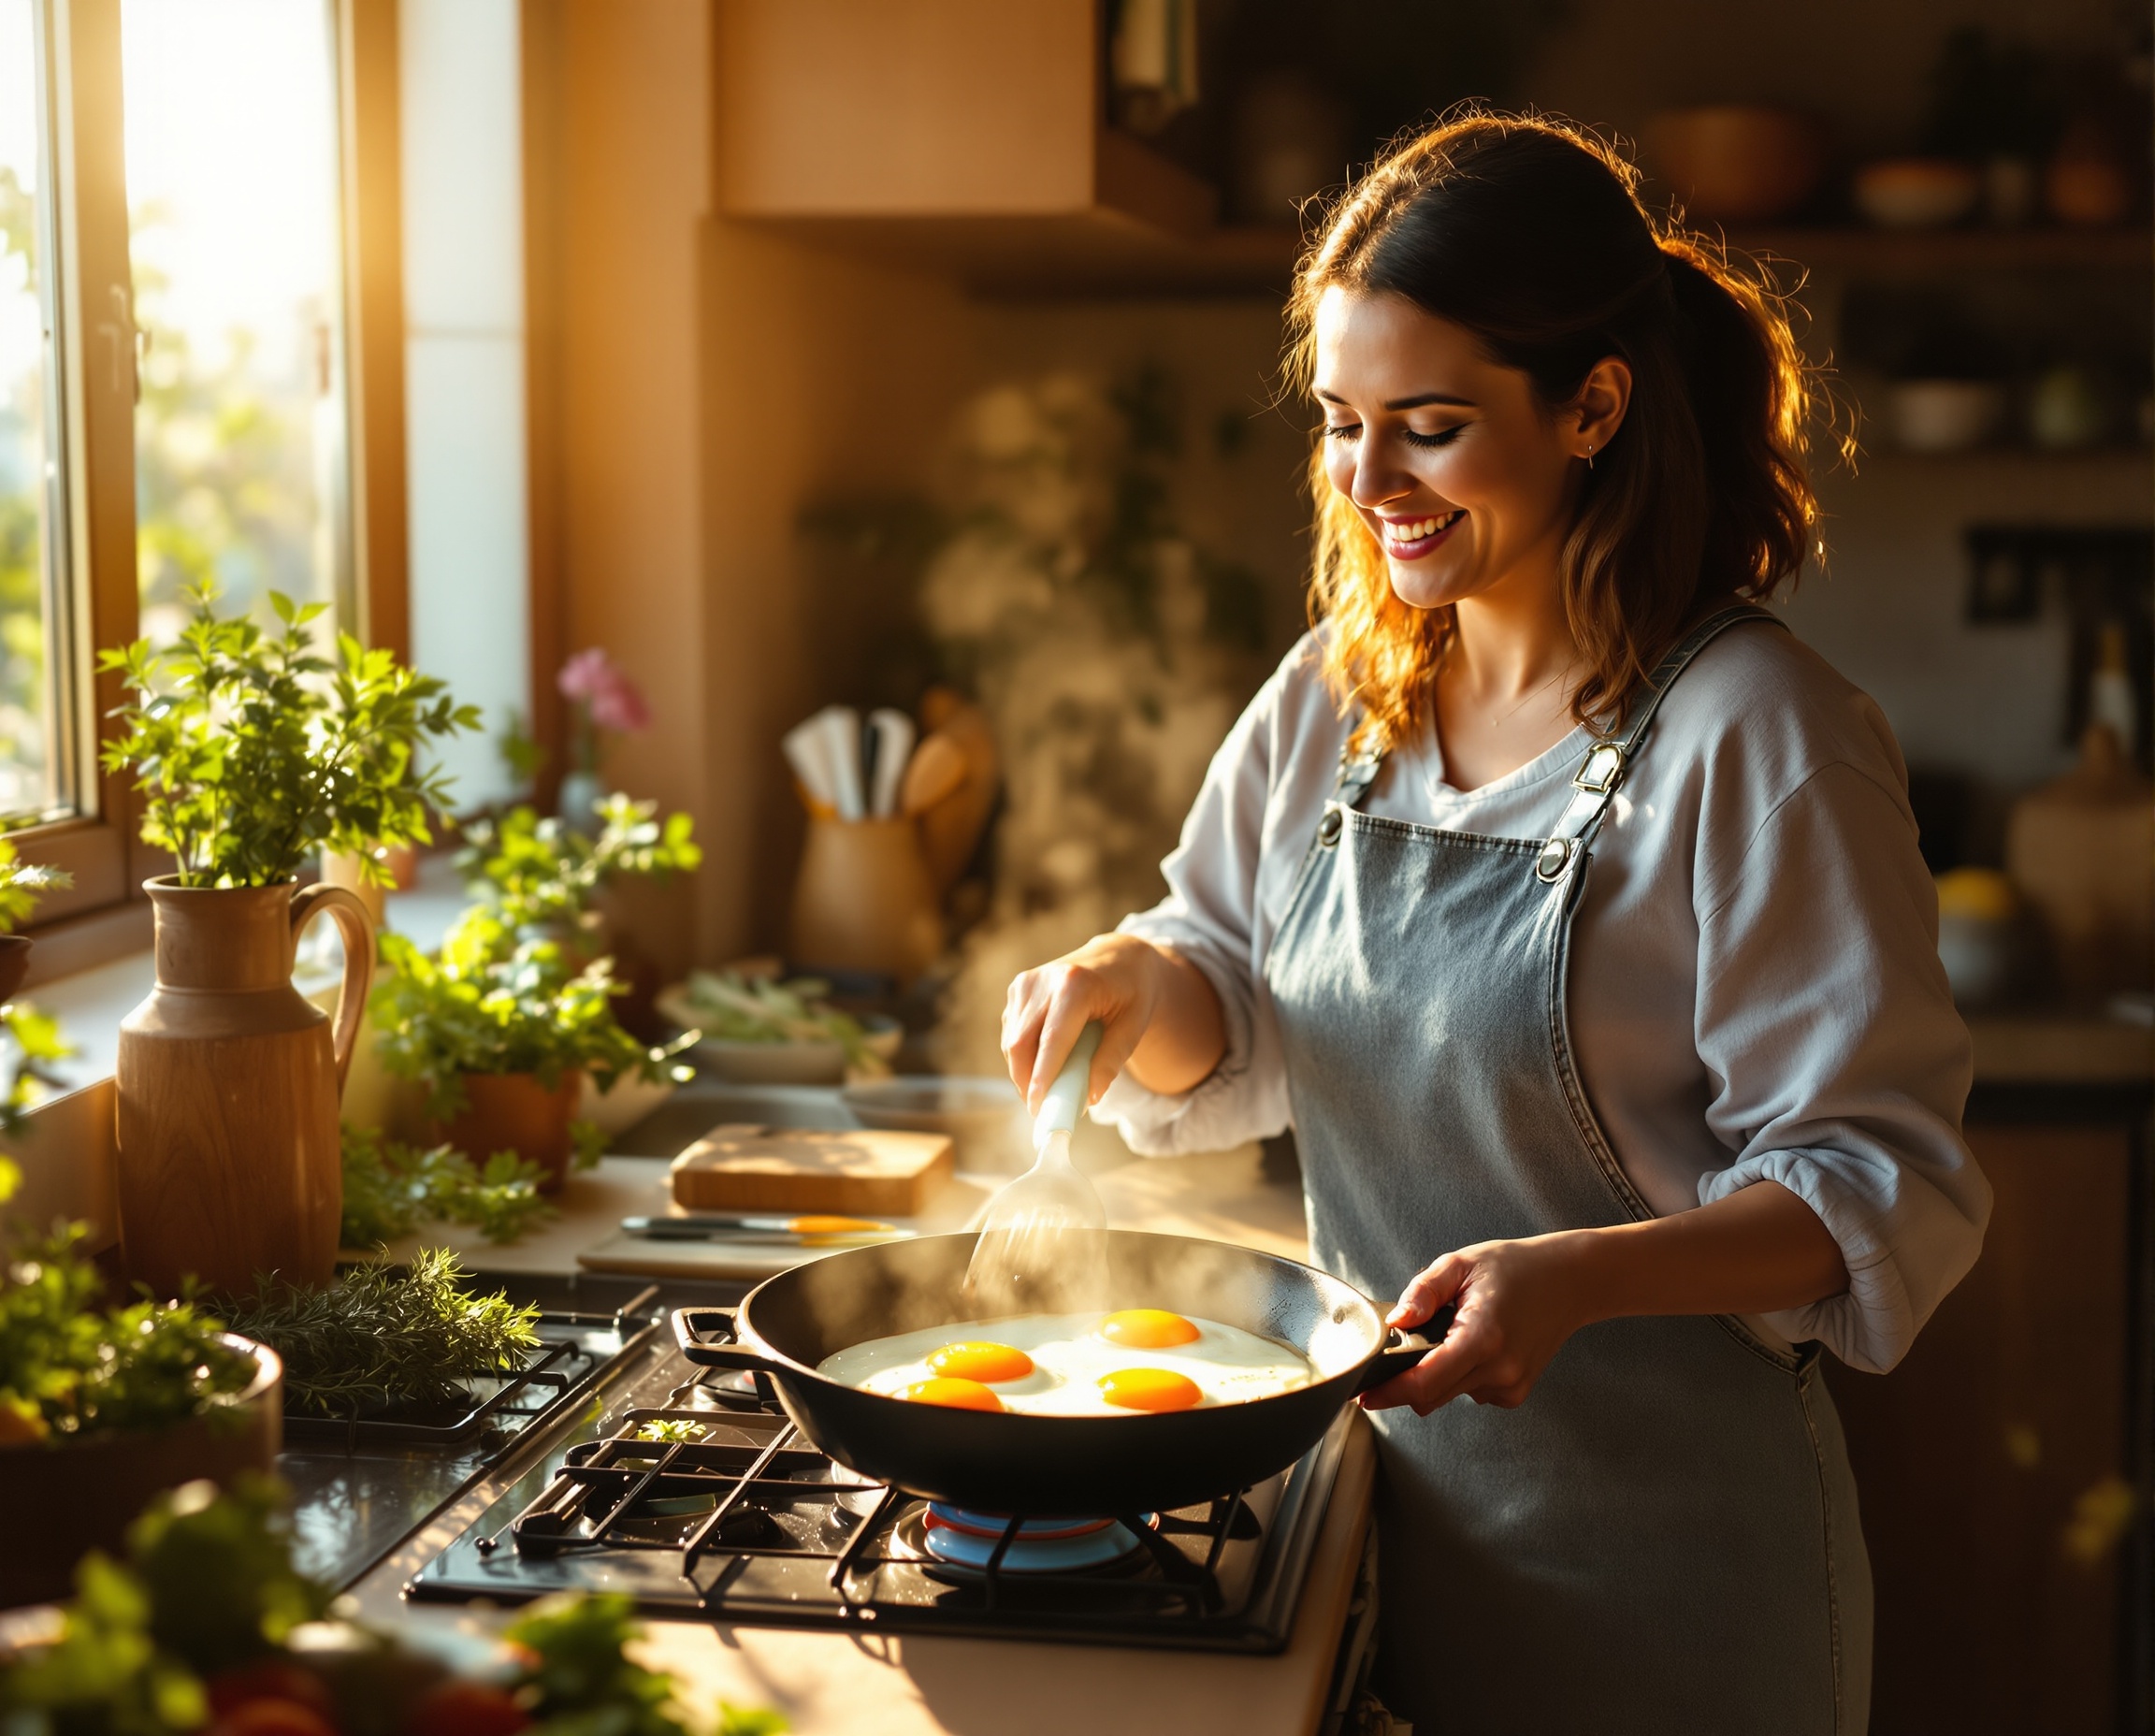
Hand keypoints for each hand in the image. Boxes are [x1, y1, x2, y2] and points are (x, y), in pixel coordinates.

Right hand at [1002, 933, 1175, 1114]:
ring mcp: (1026, 983)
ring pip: (1012, 1042)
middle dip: (1026, 1082)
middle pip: (1022, 1043)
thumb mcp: (1133, 1026)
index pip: (1052, 1040)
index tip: (1039, 1108)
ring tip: (1047, 1091)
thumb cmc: (1131, 993)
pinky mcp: (1018, 988)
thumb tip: (1089, 1098)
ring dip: (1023, 1072)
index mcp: (1076, 984)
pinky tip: (1043, 1066)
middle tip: (1042, 1111)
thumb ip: (1111, 1061)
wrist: (1118, 957)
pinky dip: (1023, 1056)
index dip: (1042, 1076)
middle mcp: (1044, 980)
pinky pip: (1012, 1033)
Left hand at [1358, 1233, 1594, 1415]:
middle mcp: (1498, 1369)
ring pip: (1448, 1395)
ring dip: (1435, 1375)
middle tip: (1392, 1356)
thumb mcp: (1461, 1263)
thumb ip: (1423, 1292)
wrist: (1569, 1282)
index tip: (1363, 1395)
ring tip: (1451, 1333)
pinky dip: (1460, 1376)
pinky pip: (1470, 1393)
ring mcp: (1510, 1385)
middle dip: (1403, 1384)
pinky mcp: (1515, 1393)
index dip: (1389, 1392)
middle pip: (1430, 1396)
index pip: (1424, 1382)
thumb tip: (1395, 1322)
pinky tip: (1474, 1345)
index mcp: (1481, 1337)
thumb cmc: (1514, 1267)